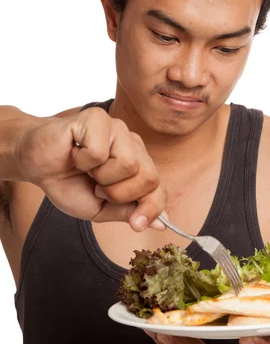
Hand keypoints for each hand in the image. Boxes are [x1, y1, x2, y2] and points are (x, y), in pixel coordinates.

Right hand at [17, 106, 165, 230]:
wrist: (35, 164)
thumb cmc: (68, 183)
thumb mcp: (100, 209)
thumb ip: (129, 212)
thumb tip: (161, 223)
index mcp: (138, 164)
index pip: (159, 188)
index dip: (151, 209)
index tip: (136, 225)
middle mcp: (132, 144)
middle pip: (150, 177)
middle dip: (120, 194)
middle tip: (97, 188)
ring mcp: (117, 128)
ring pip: (130, 164)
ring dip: (101, 176)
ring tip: (86, 168)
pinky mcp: (97, 118)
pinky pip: (101, 152)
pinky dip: (82, 161)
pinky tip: (74, 152)